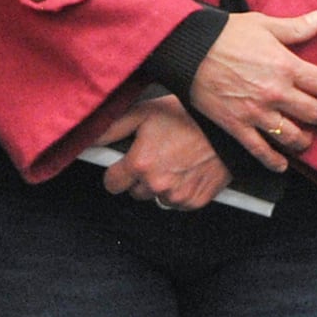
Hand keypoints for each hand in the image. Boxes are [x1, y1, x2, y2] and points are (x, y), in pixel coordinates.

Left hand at [94, 96, 230, 210]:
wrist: (227, 129)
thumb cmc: (187, 116)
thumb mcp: (145, 113)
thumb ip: (112, 129)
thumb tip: (89, 139)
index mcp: (140, 163)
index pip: (112, 184)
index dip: (117, 172)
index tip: (124, 165)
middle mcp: (157, 184)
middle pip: (135, 192)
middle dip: (141, 178)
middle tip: (156, 156)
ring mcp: (177, 195)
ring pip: (157, 198)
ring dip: (161, 185)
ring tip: (175, 161)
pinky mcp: (195, 201)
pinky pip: (178, 202)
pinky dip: (181, 190)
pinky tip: (188, 170)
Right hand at [189, 11, 316, 171]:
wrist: (188, 50)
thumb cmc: (226, 34)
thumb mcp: (264, 24)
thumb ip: (295, 27)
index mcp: (287, 66)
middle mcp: (277, 93)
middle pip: (316, 114)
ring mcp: (257, 113)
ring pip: (293, 137)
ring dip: (305, 140)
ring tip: (306, 137)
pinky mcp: (237, 126)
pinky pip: (261, 151)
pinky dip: (275, 161)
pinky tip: (282, 164)